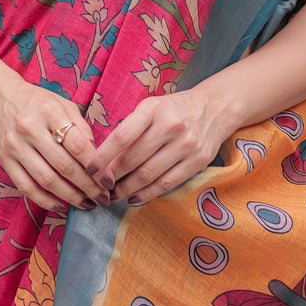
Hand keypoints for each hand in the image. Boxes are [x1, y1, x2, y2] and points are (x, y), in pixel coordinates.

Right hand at [0, 76, 109, 212]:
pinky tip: (61, 205)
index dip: (96, 166)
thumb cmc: (37, 101)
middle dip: (87, 186)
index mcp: (49, 111)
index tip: (108, 180)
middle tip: (102, 198)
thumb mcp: (62, 103)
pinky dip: (45, 200)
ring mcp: (15, 146)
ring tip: (86, 204)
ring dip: (69, 196)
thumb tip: (97, 157)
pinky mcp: (4, 160)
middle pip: (63, 165)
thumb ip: (80, 127)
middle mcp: (30, 128)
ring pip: (46, 180)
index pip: (77, 144)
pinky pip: (26, 187)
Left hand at [84, 89, 228, 206]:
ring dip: (127, 189)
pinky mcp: (198, 162)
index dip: (103, 156)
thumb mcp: (151, 107)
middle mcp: (170, 126)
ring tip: (114, 195)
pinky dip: (147, 194)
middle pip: (133, 159)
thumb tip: (104, 158)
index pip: (122, 136)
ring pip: (148, 175)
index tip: (89, 170)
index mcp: (153, 109)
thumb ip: (131, 127)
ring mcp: (186, 145)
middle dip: (112, 178)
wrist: (215, 108)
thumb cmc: (174, 109)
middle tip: (100, 187)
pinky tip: (134, 197)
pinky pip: (167, 184)